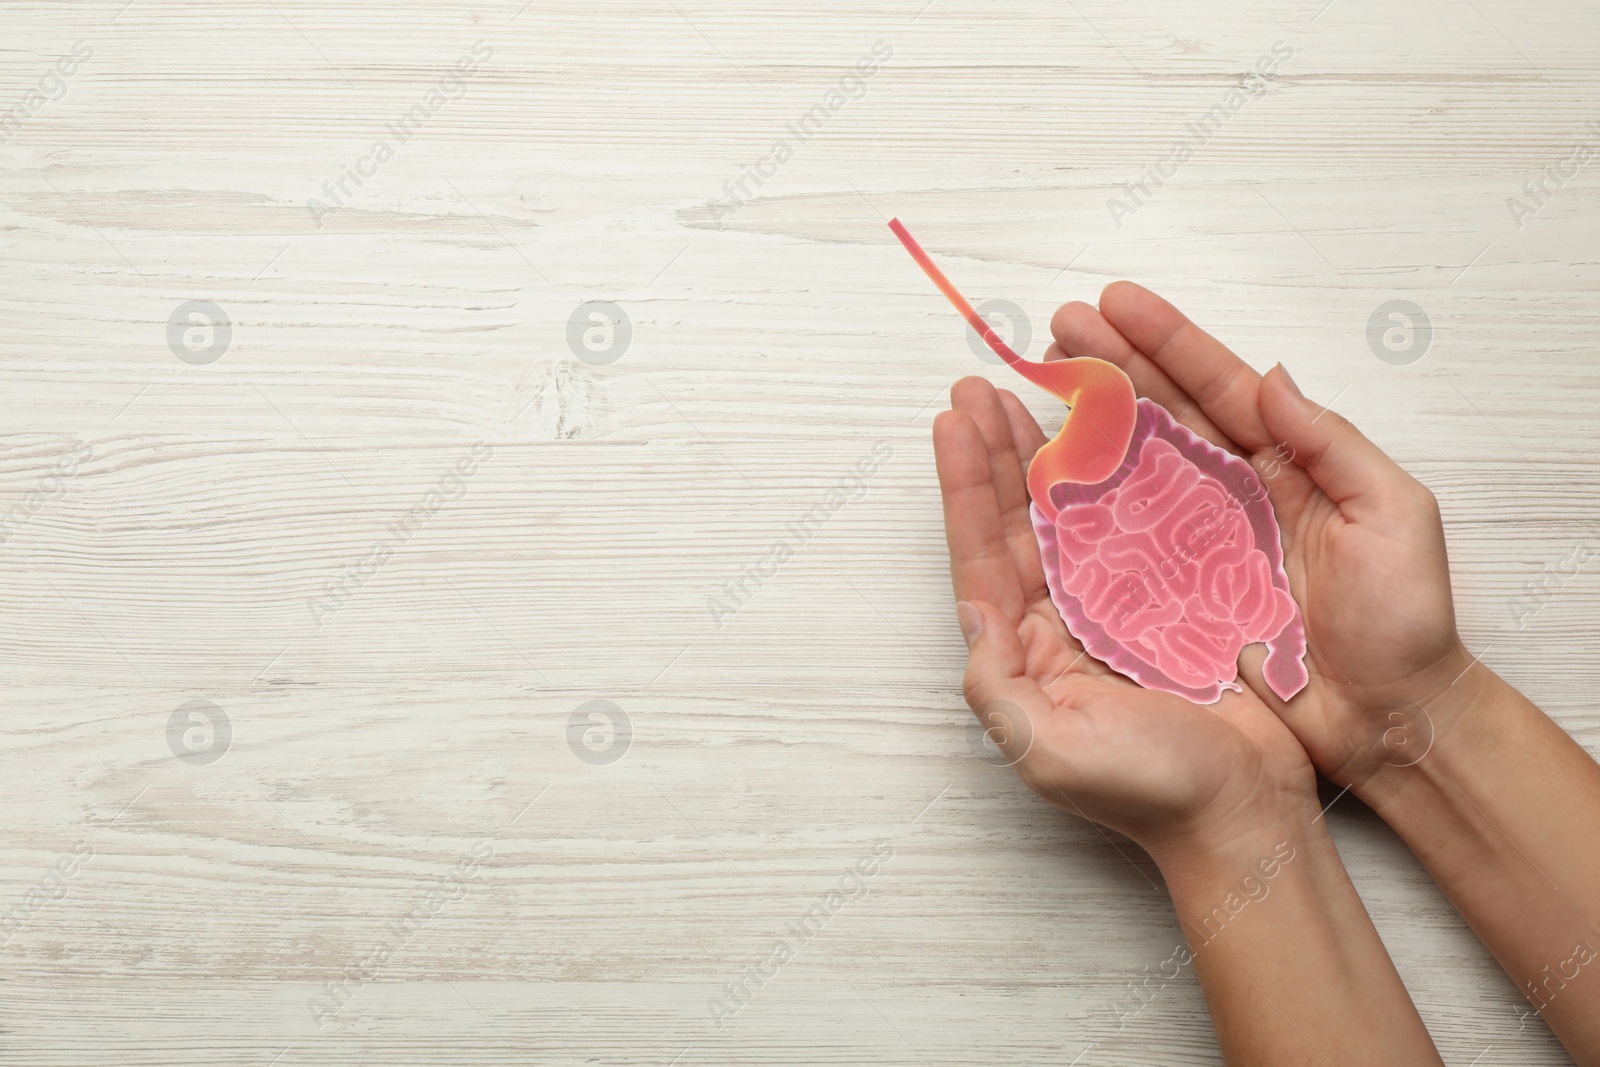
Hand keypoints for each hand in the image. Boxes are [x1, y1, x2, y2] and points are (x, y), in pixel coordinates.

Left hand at [933, 376, 1319, 853]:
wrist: (1244, 815)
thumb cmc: (1149, 793)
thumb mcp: (1049, 752)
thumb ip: (996, 685)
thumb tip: (971, 610)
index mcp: (1025, 650)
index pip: (981, 553)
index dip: (964, 485)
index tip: (953, 419)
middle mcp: (1061, 620)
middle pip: (1017, 518)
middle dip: (996, 450)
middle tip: (980, 385)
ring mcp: (1114, 606)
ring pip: (1072, 511)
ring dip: (1049, 451)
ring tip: (1032, 390)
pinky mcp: (1169, 599)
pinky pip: (1136, 523)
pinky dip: (1120, 475)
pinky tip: (1111, 432)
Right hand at [1048, 282, 1471, 787]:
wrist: (1386, 719)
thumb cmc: (1404, 623)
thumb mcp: (1392, 517)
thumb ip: (1333, 445)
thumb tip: (1272, 378)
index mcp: (1290, 463)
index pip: (1221, 385)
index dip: (1167, 341)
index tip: (1114, 303)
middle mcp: (1237, 491)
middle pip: (1164, 412)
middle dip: (1110, 364)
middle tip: (1059, 326)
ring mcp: (1202, 539)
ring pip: (1135, 463)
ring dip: (1088, 419)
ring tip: (1043, 378)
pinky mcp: (1178, 590)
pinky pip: (1122, 534)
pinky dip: (1086, 498)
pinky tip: (1050, 468)